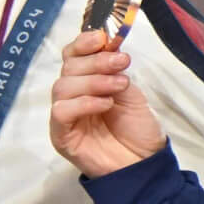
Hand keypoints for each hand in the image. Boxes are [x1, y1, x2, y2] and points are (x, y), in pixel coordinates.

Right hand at [48, 30, 163, 177]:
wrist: (143, 164)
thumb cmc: (137, 129)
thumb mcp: (130, 92)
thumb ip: (115, 70)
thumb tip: (107, 43)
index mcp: (86, 81)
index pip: (72, 55)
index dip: (83, 43)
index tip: (104, 39)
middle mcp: (71, 95)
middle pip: (68, 68)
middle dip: (96, 61)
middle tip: (122, 63)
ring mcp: (64, 116)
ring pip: (63, 86)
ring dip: (93, 81)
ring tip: (119, 87)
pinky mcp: (61, 135)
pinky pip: (61, 111)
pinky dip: (84, 103)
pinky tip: (105, 105)